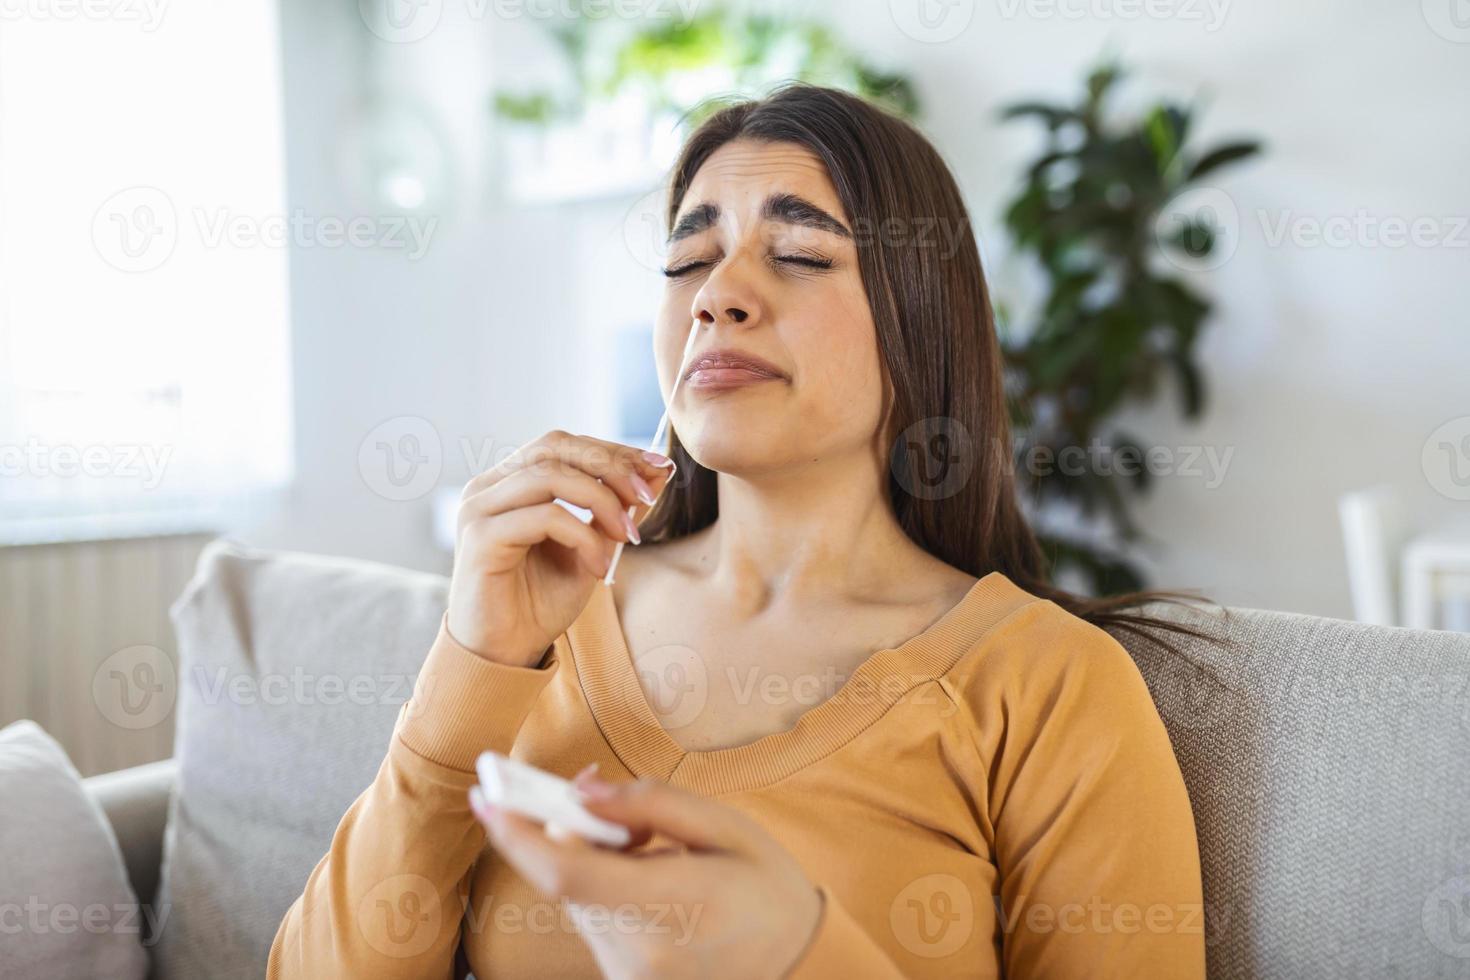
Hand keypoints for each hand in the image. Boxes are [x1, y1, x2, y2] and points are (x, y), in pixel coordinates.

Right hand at [446, 430, 674, 666]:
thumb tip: (659, 469)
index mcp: (509, 483)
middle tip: (648, 496)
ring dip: (602, 500)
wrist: (505, 654)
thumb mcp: (592, 548)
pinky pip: (544, 517)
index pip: (562, 445)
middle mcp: (488, 487)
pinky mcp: (480, 538)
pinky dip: (582, 536)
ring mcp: (479, 509)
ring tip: (627, 537)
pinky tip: (599, 567)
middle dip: (610, 466)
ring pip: (549, 475)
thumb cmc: (540, 602)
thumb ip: (618, 509)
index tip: (658, 468)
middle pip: (554, 447)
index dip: (612, 451)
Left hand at [469, 771, 822, 979]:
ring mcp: (630, 974)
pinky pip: (593, 922)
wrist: (797, 964)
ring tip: (651, 849)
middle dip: (566, 830)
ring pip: (577, 899)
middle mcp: (641, 950)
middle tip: (605, 800)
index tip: (485, 796)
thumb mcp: (727, 827)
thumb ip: (653, 804)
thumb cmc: (766, 886)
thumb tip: (583, 788)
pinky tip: (650, 882)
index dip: (517, 834)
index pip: (568, 872)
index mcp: (675, 903)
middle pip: (567, 879)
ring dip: (590, 861)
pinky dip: (603, 890)